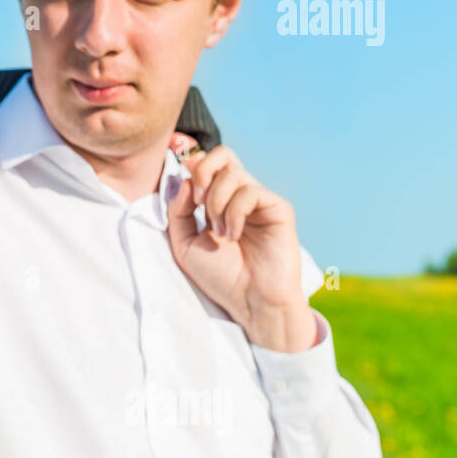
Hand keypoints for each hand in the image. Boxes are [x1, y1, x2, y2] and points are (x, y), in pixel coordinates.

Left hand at [166, 144, 316, 351]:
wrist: (249, 302)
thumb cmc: (220, 277)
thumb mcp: (184, 243)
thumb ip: (178, 211)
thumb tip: (186, 179)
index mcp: (219, 200)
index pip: (207, 162)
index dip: (193, 167)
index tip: (188, 197)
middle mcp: (240, 196)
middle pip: (222, 155)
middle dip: (204, 172)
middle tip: (198, 203)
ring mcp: (260, 201)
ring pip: (233, 173)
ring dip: (216, 203)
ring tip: (219, 233)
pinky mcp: (278, 208)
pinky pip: (250, 192)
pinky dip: (234, 213)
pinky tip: (234, 236)